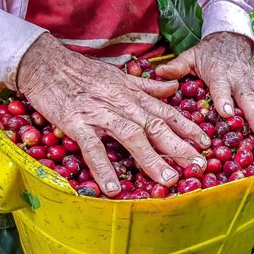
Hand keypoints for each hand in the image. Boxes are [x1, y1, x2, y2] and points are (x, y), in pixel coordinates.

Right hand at [17, 33, 209, 196]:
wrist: (47, 64)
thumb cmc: (86, 73)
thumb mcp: (122, 76)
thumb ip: (149, 87)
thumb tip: (174, 88)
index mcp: (134, 95)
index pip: (167, 112)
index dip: (188, 128)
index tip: (206, 143)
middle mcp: (123, 104)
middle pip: (156, 126)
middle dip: (178, 147)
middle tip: (197, 166)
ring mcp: (101, 114)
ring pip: (131, 136)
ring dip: (151, 158)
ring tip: (167, 180)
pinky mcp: (78, 123)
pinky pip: (92, 147)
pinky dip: (103, 167)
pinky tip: (112, 188)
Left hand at [156, 32, 253, 142]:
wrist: (230, 39)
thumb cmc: (209, 53)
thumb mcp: (191, 57)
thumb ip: (177, 67)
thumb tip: (159, 74)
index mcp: (220, 75)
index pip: (222, 88)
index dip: (224, 100)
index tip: (227, 114)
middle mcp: (240, 81)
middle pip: (250, 100)